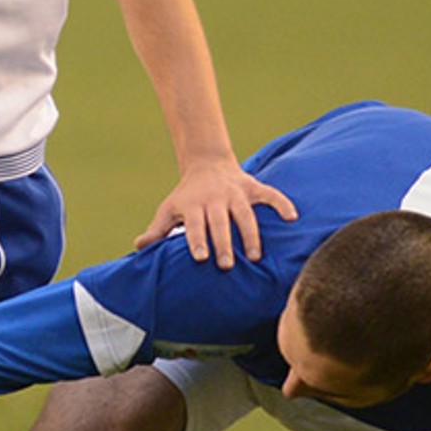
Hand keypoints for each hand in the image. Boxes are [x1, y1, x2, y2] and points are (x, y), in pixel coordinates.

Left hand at [133, 160, 296, 268]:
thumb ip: (157, 230)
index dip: (196, 240)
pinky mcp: (253, 187)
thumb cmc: (186, 196)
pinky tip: (292, 218)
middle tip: (226, 266)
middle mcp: (215, 199)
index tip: (200, 258)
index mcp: (194, 205)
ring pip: (246, 214)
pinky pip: (270, 194)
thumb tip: (139, 248)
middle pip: (220, 223)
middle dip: (223, 243)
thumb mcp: (169, 209)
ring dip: (251, 235)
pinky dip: (282, 204)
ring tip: (255, 257)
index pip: (194, 224)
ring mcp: (236, 193)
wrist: (206, 164)